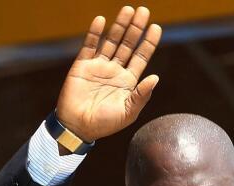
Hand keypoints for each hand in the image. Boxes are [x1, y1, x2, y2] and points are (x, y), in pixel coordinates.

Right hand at [56, 6, 161, 141]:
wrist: (77, 127)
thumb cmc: (104, 124)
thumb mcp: (128, 112)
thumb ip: (141, 95)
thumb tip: (155, 77)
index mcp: (128, 82)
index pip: (141, 57)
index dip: (148, 42)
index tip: (156, 27)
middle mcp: (115, 71)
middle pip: (128, 44)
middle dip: (136, 28)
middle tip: (143, 11)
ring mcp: (99, 66)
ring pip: (111, 41)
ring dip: (119, 26)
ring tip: (128, 10)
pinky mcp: (82, 65)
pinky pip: (90, 45)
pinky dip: (95, 33)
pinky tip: (102, 20)